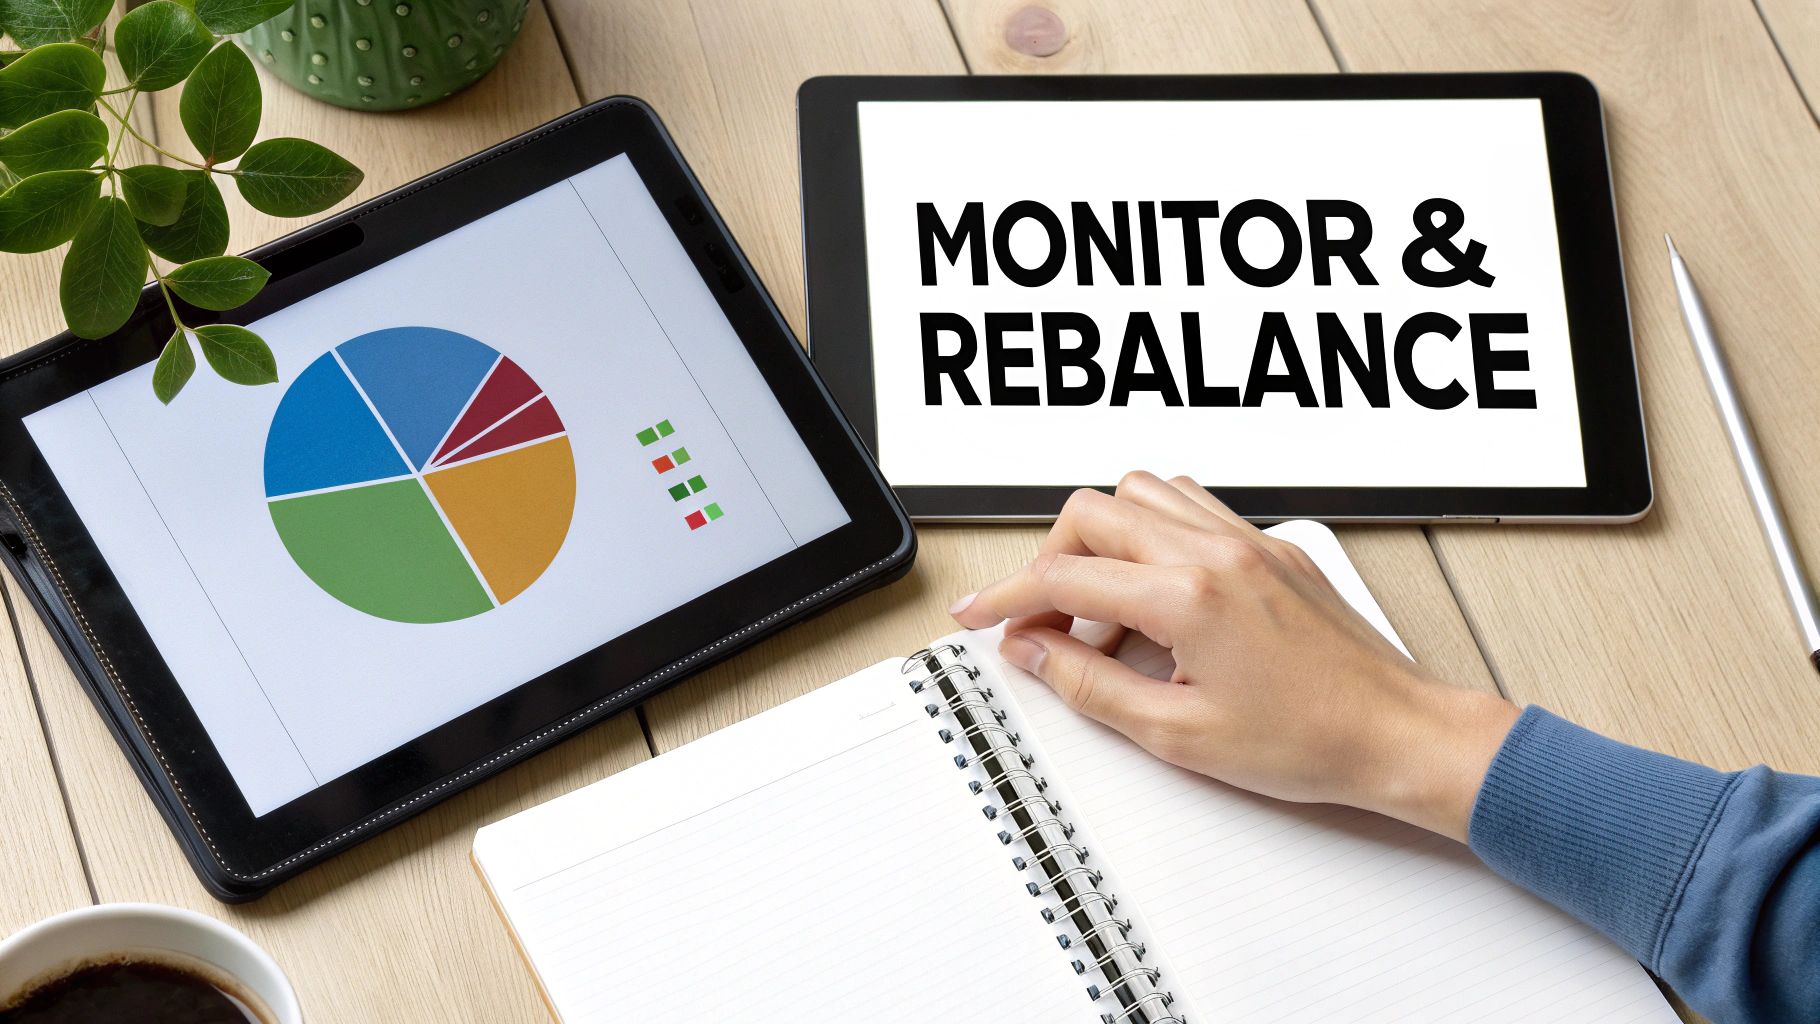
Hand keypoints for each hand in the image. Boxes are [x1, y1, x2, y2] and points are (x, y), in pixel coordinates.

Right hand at [948, 472, 1518, 841]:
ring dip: (1101, 538)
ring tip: (1100, 605)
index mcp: (1187, 596)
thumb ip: (1092, 687)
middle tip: (1042, 622)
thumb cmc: (1312, 739)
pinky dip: (1152, 530)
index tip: (980, 617)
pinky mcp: (1270, 547)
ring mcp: (1246, 541)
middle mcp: (1214, 551)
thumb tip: (1036, 655)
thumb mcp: (1179, 734)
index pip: (1064, 579)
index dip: (1008, 601)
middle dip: (1048, 563)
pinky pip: (1190, 504)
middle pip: (1090, 514)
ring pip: (1140, 491)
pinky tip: (1154, 587)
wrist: (1398, 733)